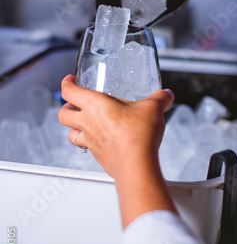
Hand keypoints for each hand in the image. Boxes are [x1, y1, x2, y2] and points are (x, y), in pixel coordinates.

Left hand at [58, 75, 173, 180]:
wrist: (136, 164)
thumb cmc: (137, 135)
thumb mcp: (153, 108)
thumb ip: (160, 98)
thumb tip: (166, 94)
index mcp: (95, 105)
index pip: (69, 91)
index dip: (67, 83)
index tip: (70, 80)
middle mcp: (88, 123)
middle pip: (63, 114)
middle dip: (65, 107)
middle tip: (73, 103)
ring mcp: (91, 141)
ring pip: (70, 134)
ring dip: (74, 127)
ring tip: (83, 124)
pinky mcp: (98, 156)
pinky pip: (87, 148)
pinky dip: (89, 143)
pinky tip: (102, 141)